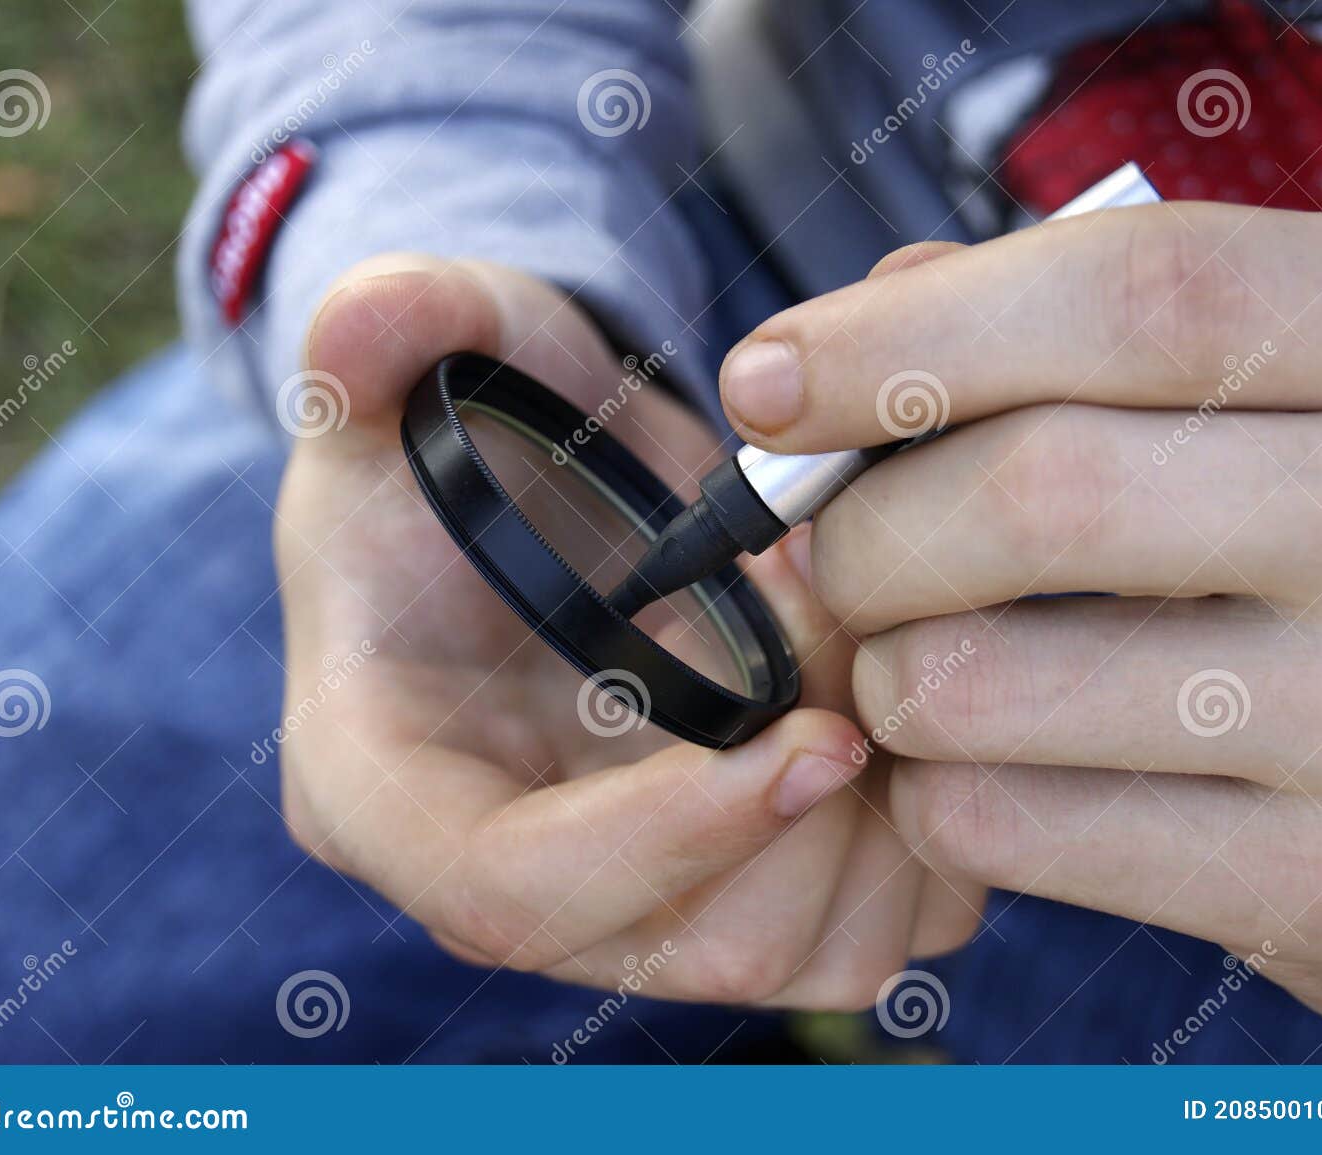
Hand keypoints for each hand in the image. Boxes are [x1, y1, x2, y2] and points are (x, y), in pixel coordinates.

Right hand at [273, 253, 981, 1009]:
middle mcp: (522, 885)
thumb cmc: (461, 449)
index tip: (814, 734)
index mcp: (392, 792)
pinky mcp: (759, 892)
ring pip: (822, 952)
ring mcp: (650, 904)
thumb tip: (378, 315)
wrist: (544, 503)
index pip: (510, 892)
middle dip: (817, 795)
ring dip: (895, 804)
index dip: (666, 838)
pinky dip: (943, 821)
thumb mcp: (413, 369)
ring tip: (873, 636)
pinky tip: (911, 688)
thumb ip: (386, 329)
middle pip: (697, 947)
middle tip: (849, 621)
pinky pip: (898, 922)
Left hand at [719, 205, 1321, 1038]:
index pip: (1129, 293)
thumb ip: (1067, 327)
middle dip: (865, 530)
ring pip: (976, 683)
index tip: (767, 381)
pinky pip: (1000, 826)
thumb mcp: (1293, 379)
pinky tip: (992, 763)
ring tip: (929, 659)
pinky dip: (938, 791)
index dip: (905, 335)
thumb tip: (827, 360)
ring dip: (889, 672)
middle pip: (1032, 493)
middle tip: (838, 547)